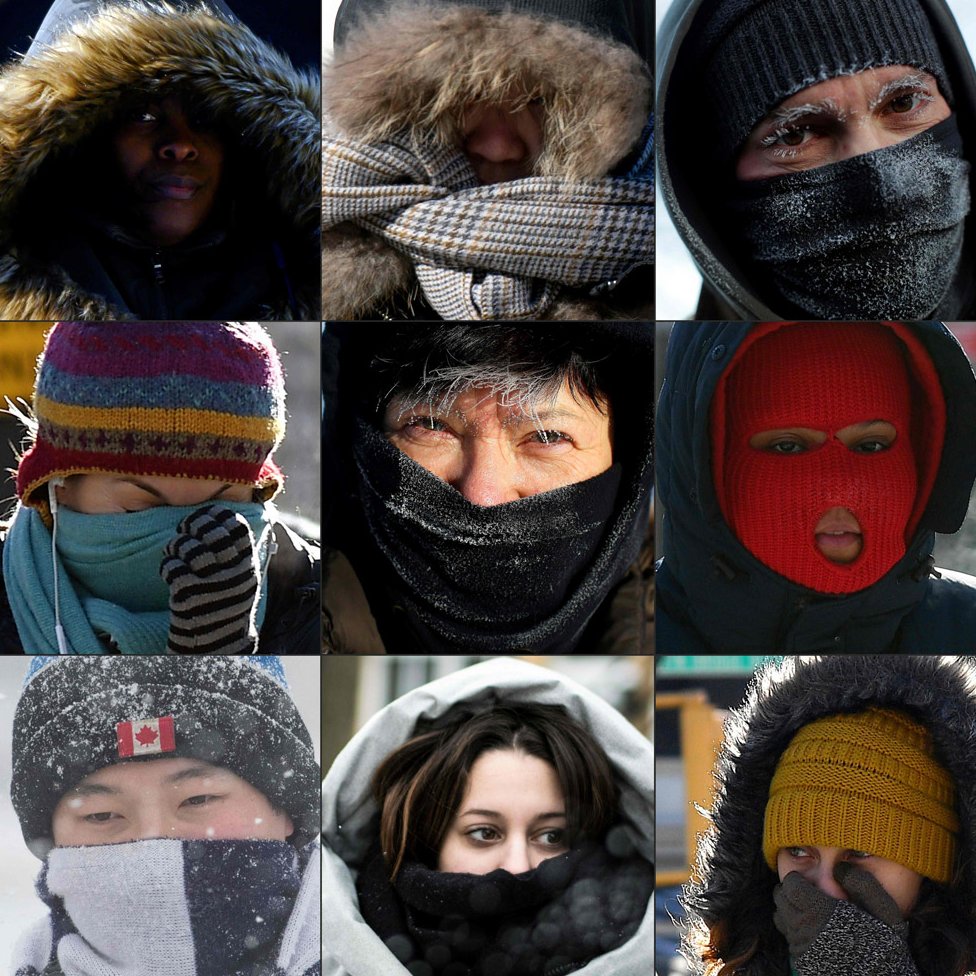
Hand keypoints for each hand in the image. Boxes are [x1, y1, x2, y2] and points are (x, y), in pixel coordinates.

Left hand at [160, 504, 259, 653]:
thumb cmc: (226, 604)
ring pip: (189, 546)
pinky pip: (173, 566)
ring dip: (177, 545)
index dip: (217, 516)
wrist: (216, 642)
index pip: (236, 527)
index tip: (205, 516)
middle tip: (185, 529)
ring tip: (175, 551)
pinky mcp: (189, 594)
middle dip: (194, 525)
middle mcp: (233, 572)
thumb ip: (237, 553)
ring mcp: (212, 583)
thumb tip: (221, 519)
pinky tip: (170, 571)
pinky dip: (167, 565)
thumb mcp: (242, 579)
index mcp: (248, 566)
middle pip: (212, 532)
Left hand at [774, 866, 917, 975]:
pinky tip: (815, 933)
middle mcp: (806, 930)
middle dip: (791, 892)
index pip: (790, 885)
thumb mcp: (885, 911)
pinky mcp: (803, 963)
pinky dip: (797, 932)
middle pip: (781, 899)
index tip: (809, 882)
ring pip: (782, 918)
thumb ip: (862, 884)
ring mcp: (802, 949)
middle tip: (807, 894)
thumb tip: (840, 866)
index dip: (798, 880)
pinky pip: (790, 940)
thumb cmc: (886, 946)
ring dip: (791, 911)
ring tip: (811, 912)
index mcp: (822, 912)